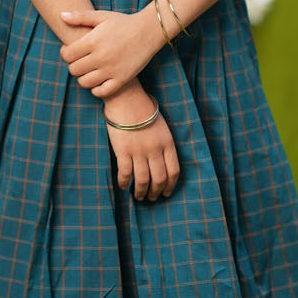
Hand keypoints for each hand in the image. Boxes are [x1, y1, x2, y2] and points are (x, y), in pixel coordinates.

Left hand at [59, 7, 161, 97]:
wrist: (149, 31)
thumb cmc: (123, 22)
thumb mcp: (101, 16)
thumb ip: (80, 16)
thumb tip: (61, 16)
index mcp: (93, 41)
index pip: (67, 55)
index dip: (65, 53)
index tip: (71, 50)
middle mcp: (101, 57)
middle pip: (74, 70)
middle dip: (74, 65)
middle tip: (81, 60)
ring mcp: (111, 70)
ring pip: (85, 82)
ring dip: (83, 77)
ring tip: (89, 70)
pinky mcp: (122, 79)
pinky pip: (102, 92)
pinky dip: (97, 89)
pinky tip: (99, 80)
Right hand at [103, 85, 179, 200]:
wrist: (127, 98)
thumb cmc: (144, 110)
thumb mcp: (162, 126)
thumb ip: (163, 144)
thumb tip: (161, 163)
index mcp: (168, 143)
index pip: (174, 171)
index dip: (170, 185)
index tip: (166, 193)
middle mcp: (155, 150)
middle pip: (159, 178)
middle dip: (155, 192)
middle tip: (151, 198)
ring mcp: (139, 151)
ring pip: (143, 180)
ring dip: (141, 192)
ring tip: (138, 196)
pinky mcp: (123, 151)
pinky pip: (125, 173)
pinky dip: (124, 182)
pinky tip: (124, 186)